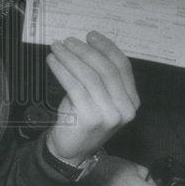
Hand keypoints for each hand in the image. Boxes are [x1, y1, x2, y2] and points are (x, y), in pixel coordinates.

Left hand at [46, 32, 138, 163]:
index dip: (107, 48)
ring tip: (57, 47)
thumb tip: (86, 45)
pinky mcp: (90, 117)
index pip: (123, 67)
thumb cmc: (83, 118)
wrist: (72, 150)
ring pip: (89, 76)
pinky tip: (53, 61)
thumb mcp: (99, 97)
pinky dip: (62, 70)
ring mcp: (109, 115)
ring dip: (71, 58)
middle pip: (106, 70)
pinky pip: (74, 86)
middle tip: (69, 40)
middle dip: (86, 51)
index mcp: (132, 101)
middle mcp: (125, 109)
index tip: (91, 35)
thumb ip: (101, 76)